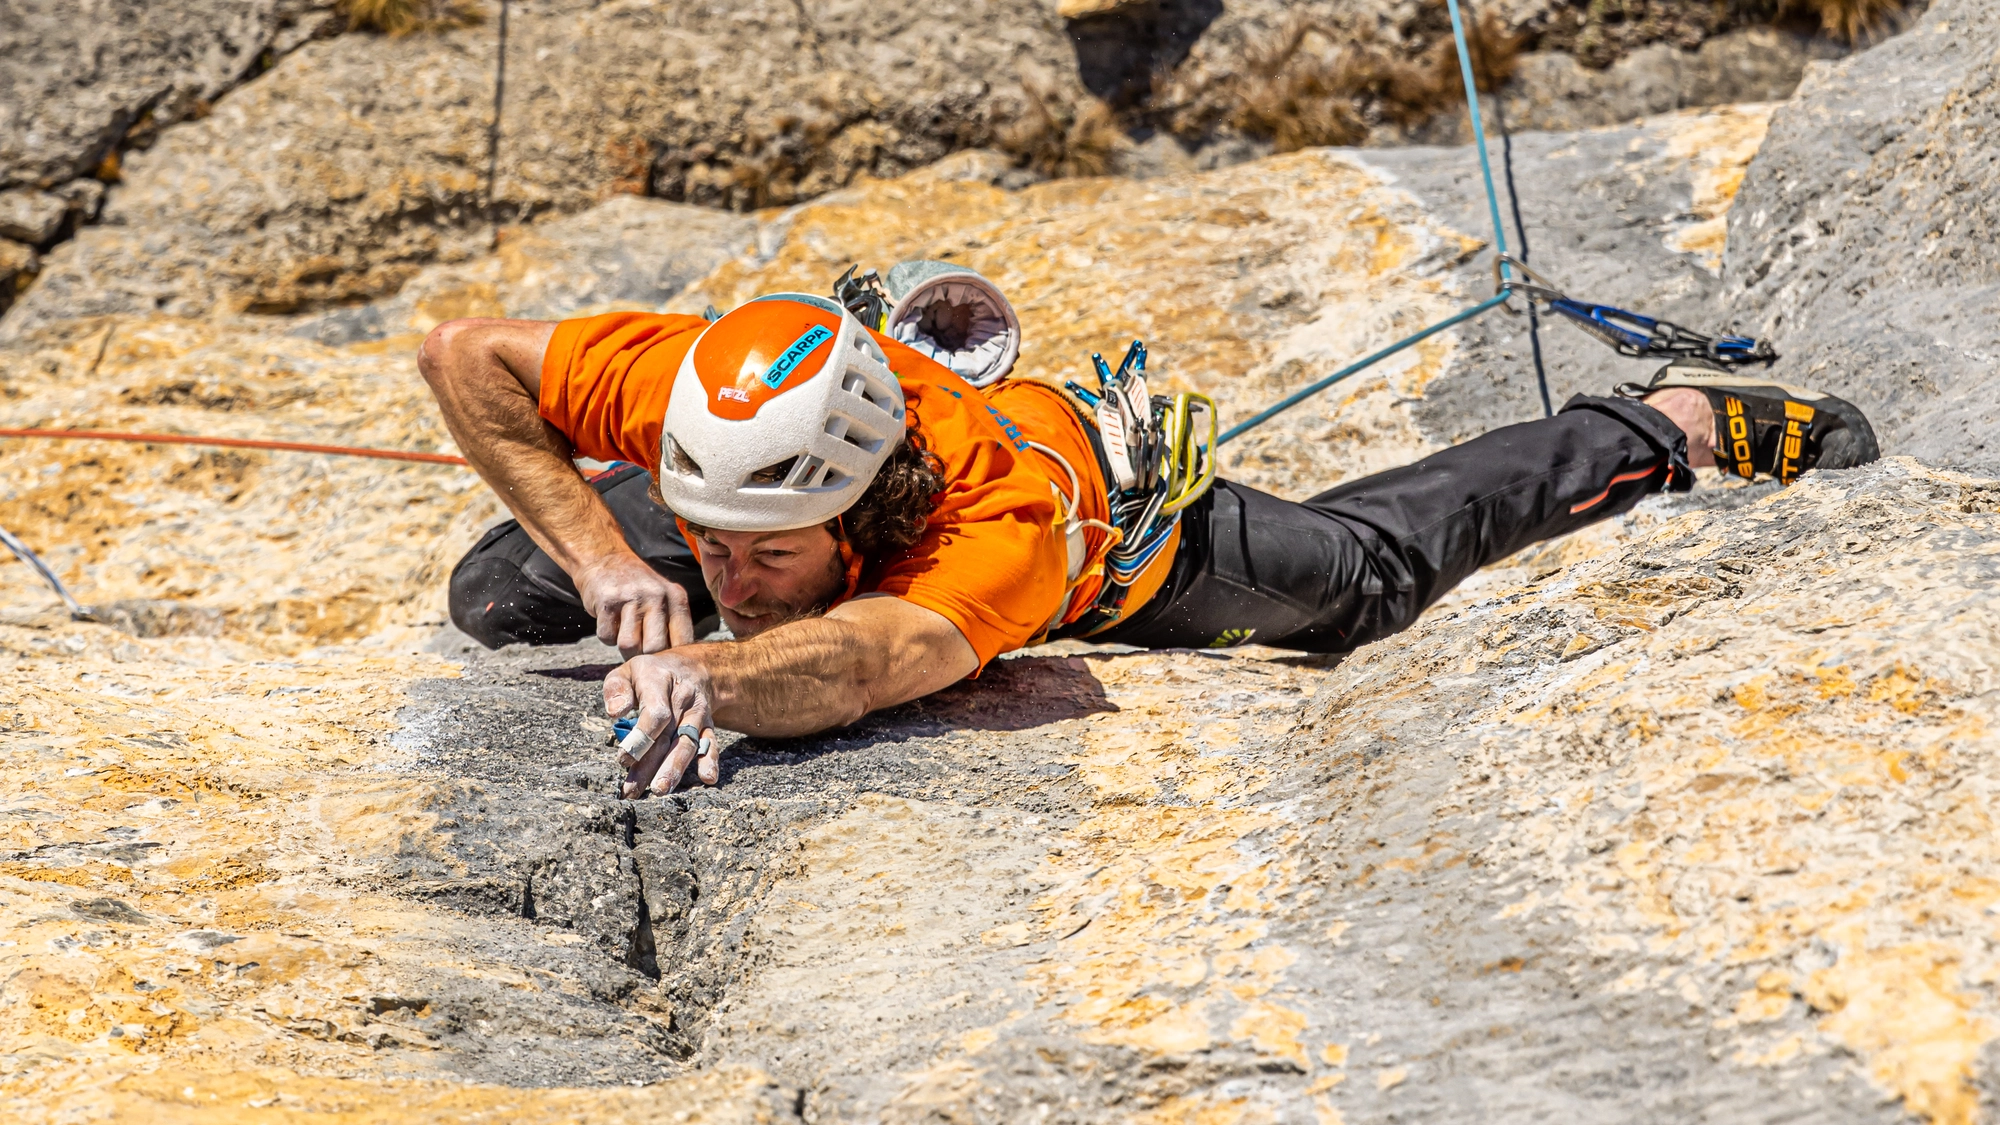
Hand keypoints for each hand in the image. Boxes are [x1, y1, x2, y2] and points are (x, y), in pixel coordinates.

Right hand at [575, 552, 695, 658]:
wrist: (605, 559)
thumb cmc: (638, 589)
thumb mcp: (664, 598)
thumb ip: (673, 624)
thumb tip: (677, 661)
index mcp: (676, 598)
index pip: (683, 641)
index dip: (671, 657)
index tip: (663, 661)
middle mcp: (657, 596)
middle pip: (655, 648)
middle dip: (646, 657)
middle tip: (640, 652)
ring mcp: (632, 598)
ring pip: (629, 645)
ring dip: (624, 648)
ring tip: (625, 634)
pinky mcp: (607, 602)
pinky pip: (607, 637)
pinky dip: (607, 637)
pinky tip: (611, 623)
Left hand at [605, 651, 720, 797]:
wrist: (691, 668)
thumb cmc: (649, 675)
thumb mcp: (627, 671)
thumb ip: (616, 689)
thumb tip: (615, 712)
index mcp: (659, 681)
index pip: (656, 713)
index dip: (640, 738)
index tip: (623, 760)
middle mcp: (682, 697)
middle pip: (669, 734)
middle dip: (652, 764)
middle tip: (636, 789)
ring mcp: (698, 712)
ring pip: (688, 742)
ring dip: (676, 768)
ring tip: (661, 789)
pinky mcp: (708, 725)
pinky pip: (710, 743)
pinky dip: (710, 760)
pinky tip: (708, 778)